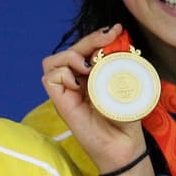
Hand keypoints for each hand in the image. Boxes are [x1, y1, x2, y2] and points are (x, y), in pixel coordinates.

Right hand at [41, 24, 153, 175]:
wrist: (124, 144)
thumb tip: (122, 42)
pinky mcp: (60, 103)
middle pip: (68, 50)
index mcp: (89, 76)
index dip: (96, 36)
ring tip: (90, 67)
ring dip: (71, 56)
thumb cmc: (126, 118)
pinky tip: (81, 82)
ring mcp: (66, 92)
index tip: (116, 30)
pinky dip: (63, 73)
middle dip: (88, 40)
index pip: (83, 49)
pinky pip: (49, 78)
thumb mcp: (127, 86)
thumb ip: (122, 67)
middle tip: (109, 38)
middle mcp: (75, 81)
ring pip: (52, 61)